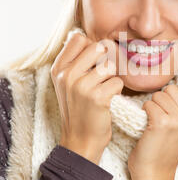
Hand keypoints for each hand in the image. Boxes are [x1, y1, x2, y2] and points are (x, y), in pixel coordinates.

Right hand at [51, 33, 123, 164]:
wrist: (80, 141)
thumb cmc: (79, 109)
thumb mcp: (68, 84)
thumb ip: (77, 62)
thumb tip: (99, 41)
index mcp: (58, 68)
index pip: (79, 38)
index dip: (92, 47)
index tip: (95, 61)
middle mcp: (67, 75)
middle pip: (98, 47)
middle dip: (106, 60)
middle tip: (104, 77)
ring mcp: (81, 85)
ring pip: (110, 65)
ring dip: (112, 77)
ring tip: (104, 90)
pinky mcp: (97, 97)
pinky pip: (117, 82)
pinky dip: (117, 92)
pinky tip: (107, 101)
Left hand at [128, 82, 177, 179]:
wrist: (156, 173)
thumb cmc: (169, 149)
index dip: (176, 95)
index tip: (172, 110)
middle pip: (173, 89)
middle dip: (163, 100)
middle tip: (161, 117)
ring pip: (160, 95)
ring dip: (153, 106)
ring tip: (155, 122)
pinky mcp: (163, 122)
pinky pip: (150, 104)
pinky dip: (145, 112)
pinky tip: (148, 125)